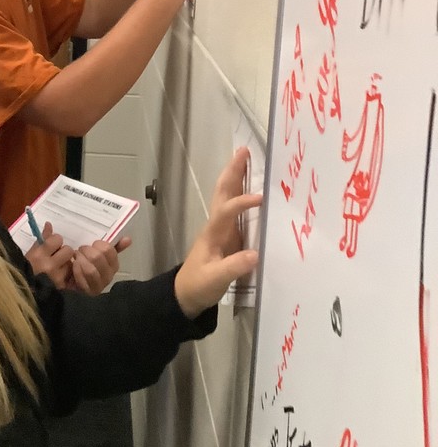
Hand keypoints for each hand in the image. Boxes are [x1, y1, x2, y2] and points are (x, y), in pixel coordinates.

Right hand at [25, 222, 75, 287]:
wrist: (22, 291)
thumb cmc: (25, 269)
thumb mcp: (31, 253)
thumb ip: (42, 239)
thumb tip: (49, 224)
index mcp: (39, 254)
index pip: (58, 239)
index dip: (55, 241)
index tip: (51, 246)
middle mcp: (49, 265)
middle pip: (68, 251)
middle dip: (63, 252)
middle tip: (56, 257)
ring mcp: (57, 278)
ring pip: (71, 264)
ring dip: (66, 265)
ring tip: (57, 270)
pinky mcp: (62, 288)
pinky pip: (71, 277)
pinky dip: (67, 276)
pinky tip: (60, 277)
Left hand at [67, 235, 131, 294]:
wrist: (73, 281)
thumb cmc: (88, 264)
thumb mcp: (99, 253)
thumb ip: (114, 246)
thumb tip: (128, 239)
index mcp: (114, 265)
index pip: (108, 250)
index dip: (98, 244)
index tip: (91, 244)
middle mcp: (109, 277)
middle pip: (97, 258)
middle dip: (86, 251)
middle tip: (80, 250)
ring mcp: (99, 286)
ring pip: (90, 270)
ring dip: (80, 260)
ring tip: (76, 257)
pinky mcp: (88, 293)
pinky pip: (82, 279)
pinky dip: (76, 270)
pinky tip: (74, 266)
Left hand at [173, 147, 261, 317]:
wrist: (186, 295)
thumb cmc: (199, 286)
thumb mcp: (215, 280)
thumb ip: (233, 267)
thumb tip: (255, 254)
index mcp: (214, 233)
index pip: (227, 211)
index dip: (242, 203)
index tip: (260, 198)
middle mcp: (216, 226)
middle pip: (223, 193)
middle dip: (232, 172)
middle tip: (243, 151)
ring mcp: (222, 229)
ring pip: (227, 196)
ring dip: (236, 177)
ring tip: (246, 158)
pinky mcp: (228, 236)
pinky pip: (235, 209)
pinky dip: (242, 193)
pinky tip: (253, 189)